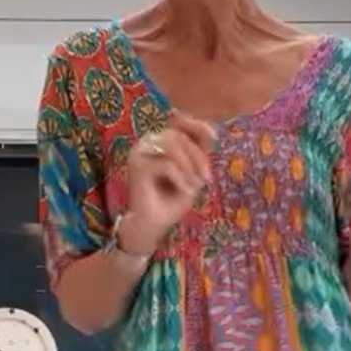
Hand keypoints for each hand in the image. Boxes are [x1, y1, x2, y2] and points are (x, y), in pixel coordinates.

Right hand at [122, 112, 215, 254]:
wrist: (153, 227)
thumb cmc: (171, 203)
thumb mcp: (192, 175)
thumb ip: (198, 154)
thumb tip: (212, 131)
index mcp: (158, 142)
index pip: (179, 124)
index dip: (197, 126)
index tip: (214, 137)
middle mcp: (147, 143)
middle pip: (178, 135)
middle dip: (197, 156)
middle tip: (205, 179)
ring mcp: (139, 152)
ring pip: (172, 144)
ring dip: (189, 166)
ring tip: (194, 186)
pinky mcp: (137, 165)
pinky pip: (166, 165)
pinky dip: (180, 178)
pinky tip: (185, 192)